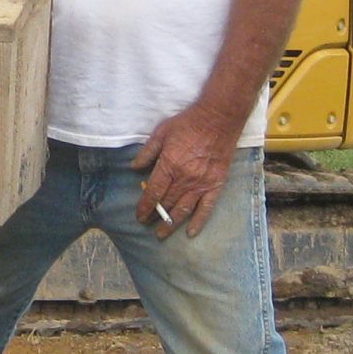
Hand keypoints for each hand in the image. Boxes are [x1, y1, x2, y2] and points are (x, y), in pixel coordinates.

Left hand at [130, 104, 243, 237]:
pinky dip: (198, 222)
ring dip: (171, 224)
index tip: (139, 216)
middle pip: (167, 204)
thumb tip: (133, 168)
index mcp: (169, 165)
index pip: (153, 193)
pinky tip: (190, 232)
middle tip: (147, 225)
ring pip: (183, 209)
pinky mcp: (216, 185)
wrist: (219, 119)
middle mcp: (184, 178)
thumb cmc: (188, 123)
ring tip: (161, 234)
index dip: (144, 207)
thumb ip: (147, 153)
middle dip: (155, 217)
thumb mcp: (161, 133)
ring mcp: (201, 184)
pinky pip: (206, 208)